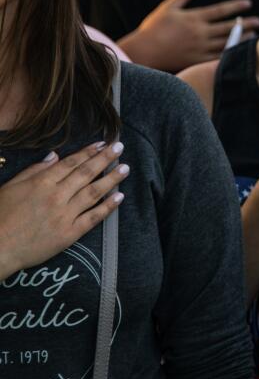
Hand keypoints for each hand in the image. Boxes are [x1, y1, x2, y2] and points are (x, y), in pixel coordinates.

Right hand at [0, 142, 128, 278]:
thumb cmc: (0, 216)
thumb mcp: (10, 187)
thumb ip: (34, 170)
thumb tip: (54, 155)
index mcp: (41, 182)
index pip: (71, 163)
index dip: (89, 152)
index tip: (103, 144)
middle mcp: (56, 196)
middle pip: (86, 173)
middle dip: (105, 159)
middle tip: (120, 147)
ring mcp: (64, 215)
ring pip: (94, 193)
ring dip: (112, 179)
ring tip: (125, 168)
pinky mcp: (69, 234)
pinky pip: (93, 218)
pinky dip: (108, 207)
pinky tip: (120, 197)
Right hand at [121, 0, 258, 71]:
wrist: (143, 51)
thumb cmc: (154, 28)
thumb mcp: (168, 8)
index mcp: (194, 18)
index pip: (220, 10)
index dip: (236, 6)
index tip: (248, 3)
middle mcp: (200, 32)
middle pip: (228, 27)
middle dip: (246, 23)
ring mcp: (200, 48)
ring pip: (226, 42)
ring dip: (242, 39)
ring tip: (254, 36)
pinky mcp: (197, 60)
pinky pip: (217, 58)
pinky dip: (230, 54)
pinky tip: (240, 52)